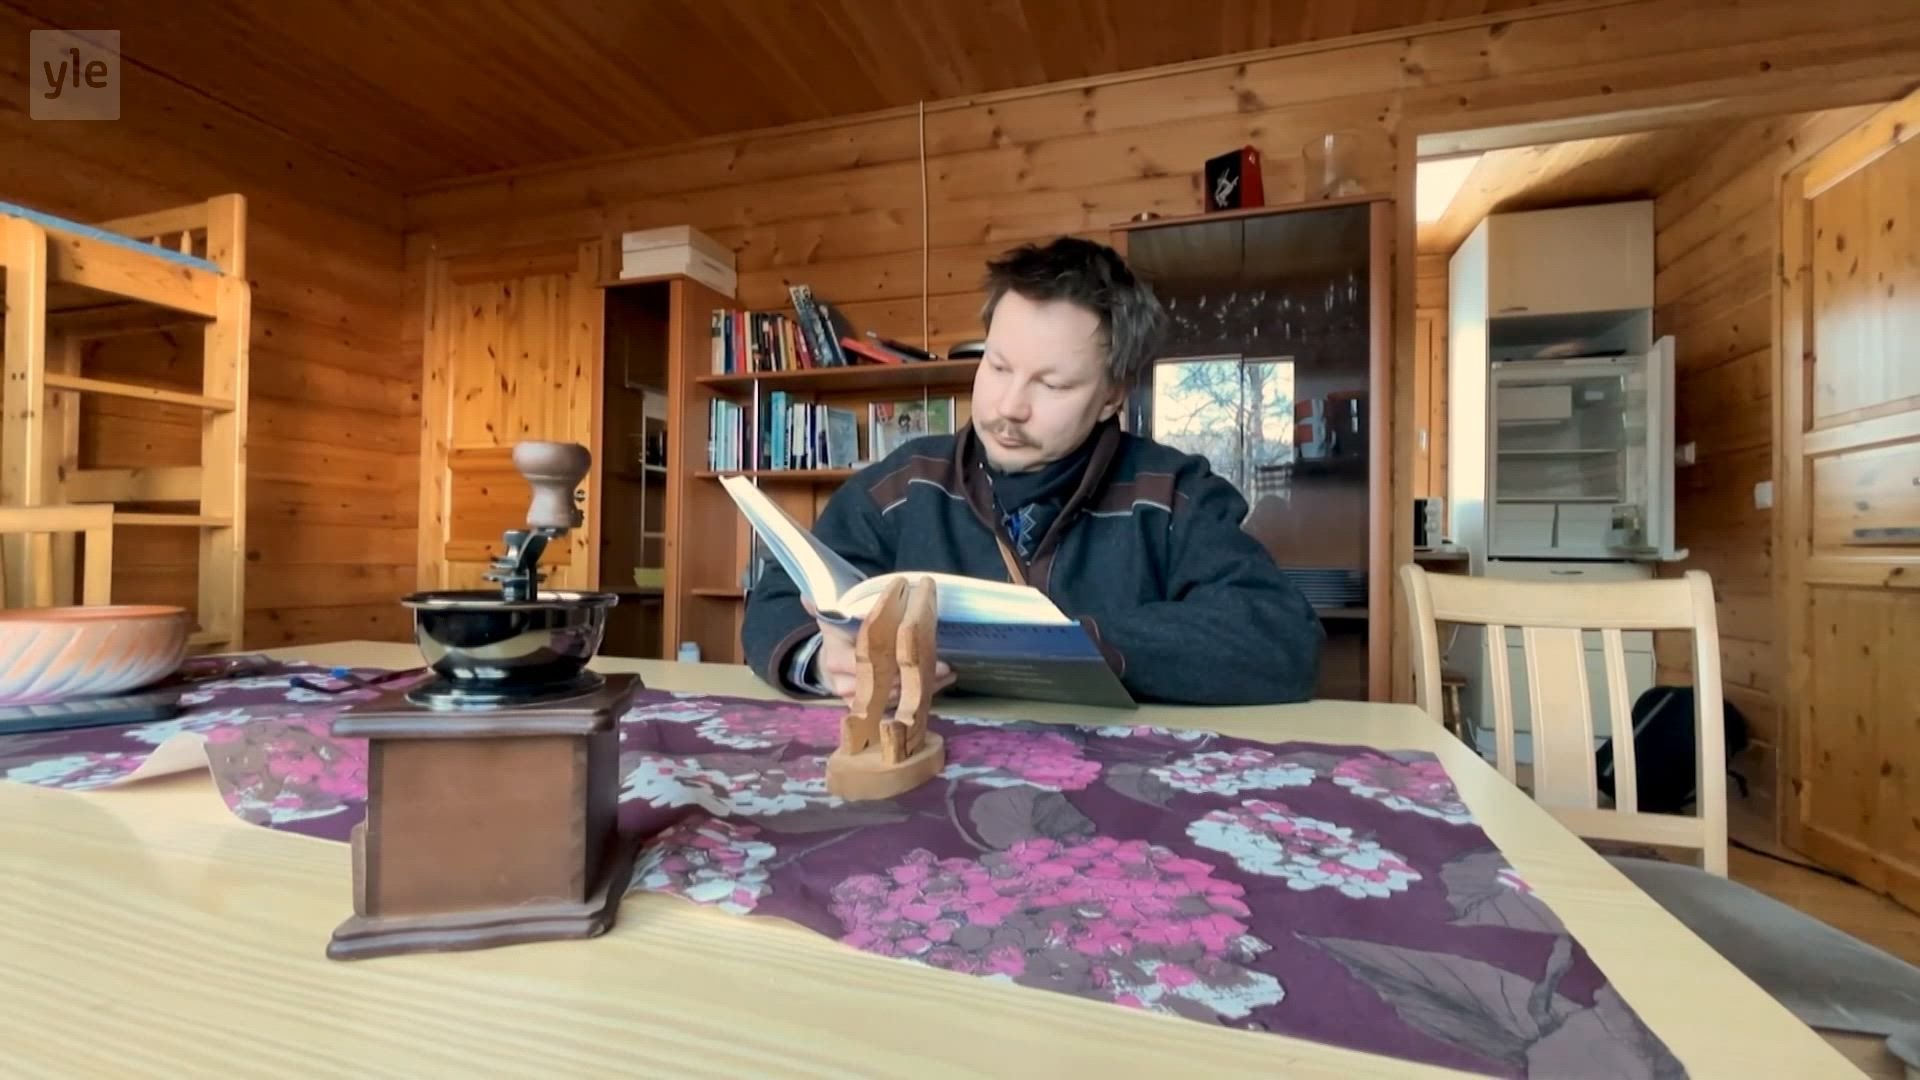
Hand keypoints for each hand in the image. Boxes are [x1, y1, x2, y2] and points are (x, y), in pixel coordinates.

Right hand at [803, 600, 953, 703]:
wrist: (832, 664)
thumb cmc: (839, 638)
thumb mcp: (830, 621)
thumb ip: (823, 607)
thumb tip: (806, 596)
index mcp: (836, 661)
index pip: (862, 663)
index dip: (888, 659)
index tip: (912, 650)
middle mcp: (847, 685)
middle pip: (883, 685)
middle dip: (913, 676)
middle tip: (942, 666)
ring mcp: (861, 701)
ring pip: (895, 698)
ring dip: (923, 686)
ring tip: (948, 672)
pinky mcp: (875, 709)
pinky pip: (902, 704)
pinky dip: (923, 694)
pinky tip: (944, 683)